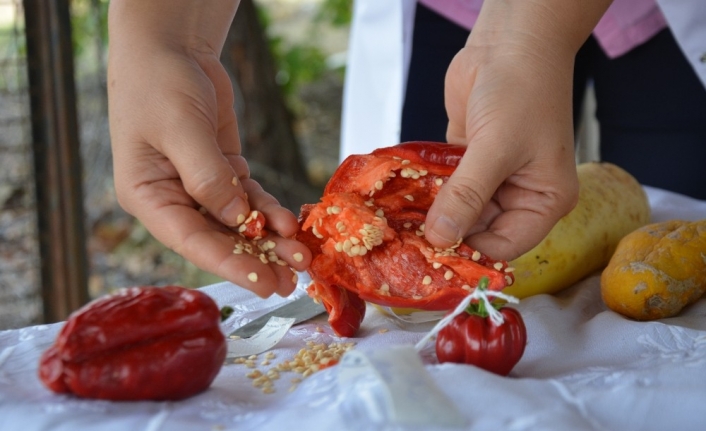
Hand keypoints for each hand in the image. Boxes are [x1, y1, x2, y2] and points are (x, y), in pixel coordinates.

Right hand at [107, 0, 309, 296]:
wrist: (170, 47)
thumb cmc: (158, 82)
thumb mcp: (180, 128)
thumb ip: (208, 176)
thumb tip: (237, 219)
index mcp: (148, 196)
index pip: (191, 241)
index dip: (229, 264)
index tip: (261, 284)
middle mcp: (172, 197)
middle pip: (217, 239)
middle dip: (255, 260)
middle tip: (289, 282)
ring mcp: (199, 186)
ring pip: (237, 223)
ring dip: (269, 240)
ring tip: (300, 258)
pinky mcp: (223, 171)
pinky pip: (249, 199)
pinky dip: (269, 211)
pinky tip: (289, 224)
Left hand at [424, 0, 611, 260]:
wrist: (509, 41)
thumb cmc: (521, 91)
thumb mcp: (496, 148)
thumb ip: (467, 195)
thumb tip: (440, 238)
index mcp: (544, 200)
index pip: (506, 246)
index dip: (471, 253)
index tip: (431, 254)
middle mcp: (519, 195)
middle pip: (478, 232)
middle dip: (445, 234)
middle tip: (404, 243)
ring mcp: (491, 179)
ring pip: (457, 211)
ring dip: (430, 215)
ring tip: (396, 226)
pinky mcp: (467, 162)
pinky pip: (444, 187)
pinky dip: (425, 192)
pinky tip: (400, 201)